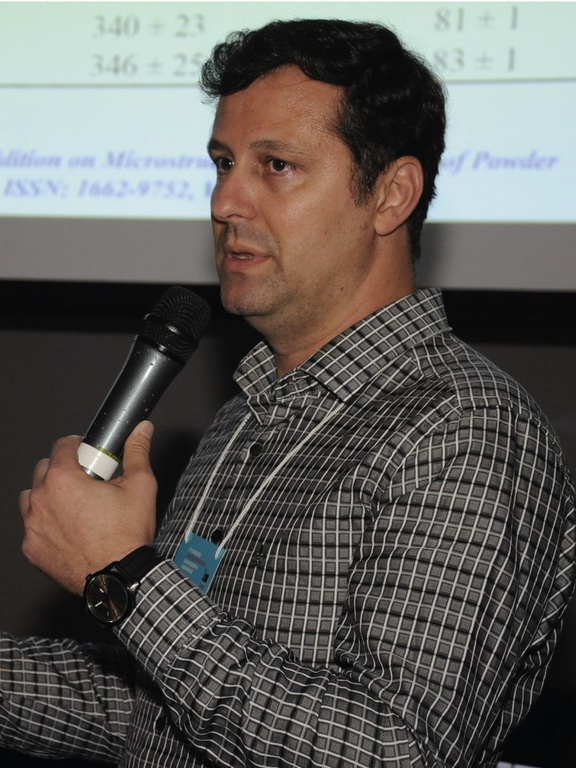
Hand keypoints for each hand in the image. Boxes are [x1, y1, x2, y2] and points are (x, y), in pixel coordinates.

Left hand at [19, 421, 157, 594]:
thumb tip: (142, 430)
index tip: (87, 454)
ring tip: (73, 506)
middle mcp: (41, 500)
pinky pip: (32, 527)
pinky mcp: (32, 549)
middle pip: (43, 470)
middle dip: (63, 470)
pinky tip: (68, 529)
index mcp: (63, 480)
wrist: (118, 577)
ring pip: (31, 498)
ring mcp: (33, 526)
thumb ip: (137, 451)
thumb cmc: (127, 535)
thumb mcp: (140, 485)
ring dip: (48, 496)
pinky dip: (46, 525)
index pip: (61, 446)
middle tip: (86, 482)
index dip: (77, 446)